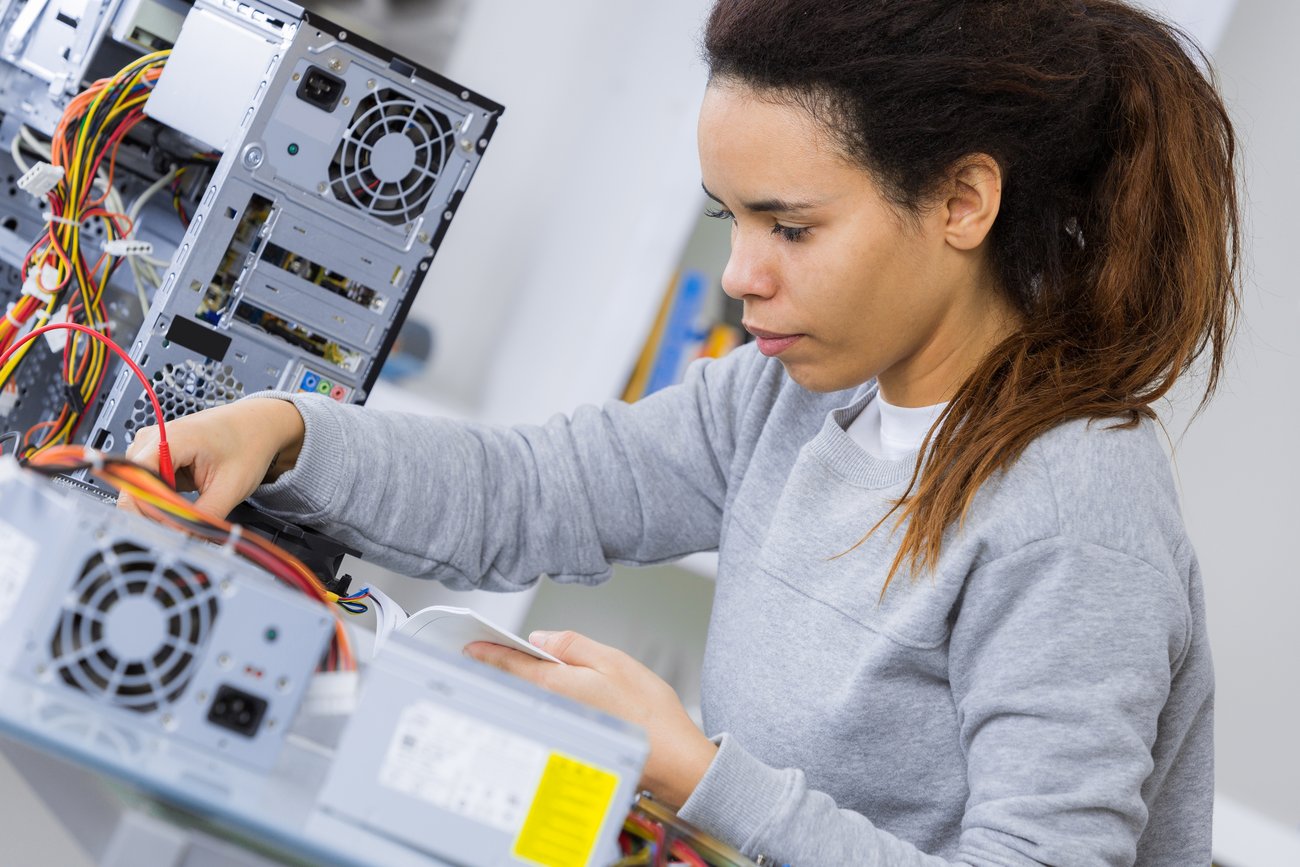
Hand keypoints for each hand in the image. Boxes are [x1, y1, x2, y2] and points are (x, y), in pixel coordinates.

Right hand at [122, 398, 304, 518]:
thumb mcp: (230, 487)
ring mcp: (152, 447)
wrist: (259, 425)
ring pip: (139, 489)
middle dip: (153, 513)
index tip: (164, 531)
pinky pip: (149, 486)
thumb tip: (181, 539)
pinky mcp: (158, 457)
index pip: (134, 480)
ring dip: (158, 507)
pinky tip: (182, 505)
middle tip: (179, 531)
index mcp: (168, 439)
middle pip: (132, 487)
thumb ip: (202, 516)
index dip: (145, 509)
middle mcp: (152, 440)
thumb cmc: (248, 445)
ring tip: (184, 516)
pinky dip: (163, 500)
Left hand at [466, 631, 717, 808]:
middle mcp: (552, 711)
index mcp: (558, 686)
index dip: (488, 653)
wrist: (671, 760)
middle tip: (481, 652)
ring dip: (515, 684)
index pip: (513, 665)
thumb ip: (573, 646)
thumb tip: (541, 638)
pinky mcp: (571, 739)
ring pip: (528, 700)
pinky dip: (535, 699)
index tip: (471, 646)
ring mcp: (560, 728)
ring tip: (508, 667)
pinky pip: (544, 713)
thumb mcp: (613, 661)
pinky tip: (542, 692)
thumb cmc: (649, 713)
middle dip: (498, 668)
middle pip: (515, 684)